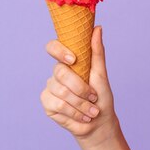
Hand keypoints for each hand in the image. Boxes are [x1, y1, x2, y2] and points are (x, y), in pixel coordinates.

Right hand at [40, 26, 117, 147]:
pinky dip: (74, 112)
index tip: (73, 59)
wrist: (99, 122)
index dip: (59, 51)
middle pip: (60, 72)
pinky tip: (82, 116)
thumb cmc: (101, 97)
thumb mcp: (101, 74)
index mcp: (68, 62)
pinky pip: (58, 104)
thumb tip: (98, 27)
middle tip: (93, 97)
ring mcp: (50, 88)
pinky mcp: (47, 103)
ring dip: (81, 104)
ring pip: (61, 91)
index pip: (53, 47)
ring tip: (92, 110)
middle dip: (80, 88)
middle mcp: (57, 73)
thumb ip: (97, 52)